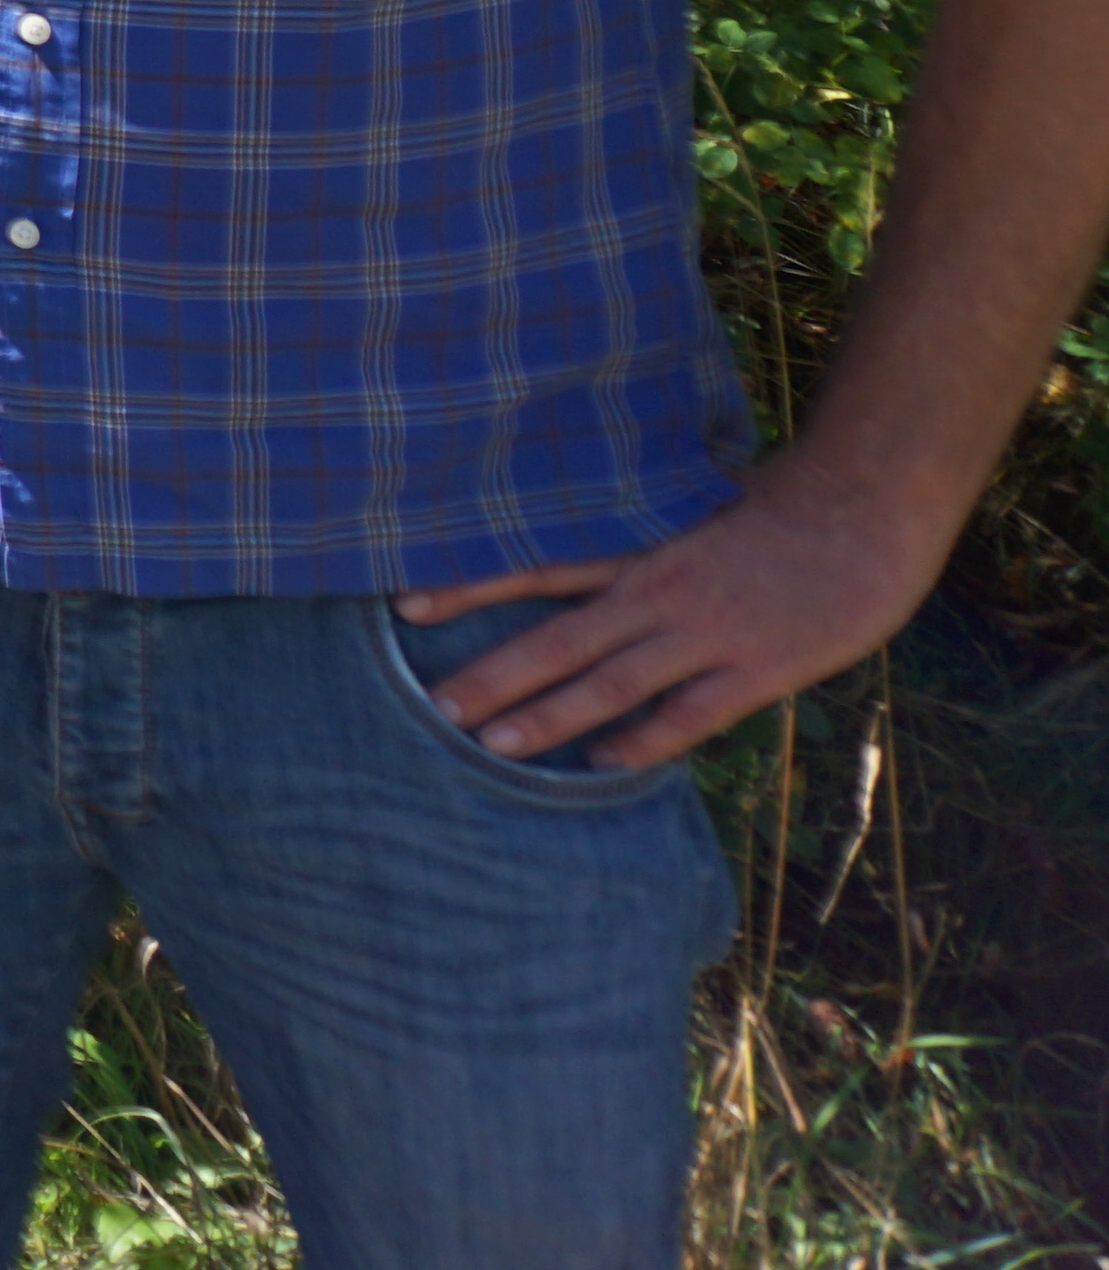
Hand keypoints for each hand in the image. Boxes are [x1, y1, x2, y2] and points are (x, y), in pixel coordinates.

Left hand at [406, 466, 955, 775]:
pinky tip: (603, 764)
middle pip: (557, 637)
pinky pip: (692, 713)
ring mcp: (707, 630)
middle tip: (431, 708)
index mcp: (639, 548)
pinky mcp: (760, 667)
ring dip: (549, 716)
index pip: (537, 567)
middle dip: (492, 675)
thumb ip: (640, 534)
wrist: (864, 508)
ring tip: (491, 747)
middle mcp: (658, 589)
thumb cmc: (779, 504)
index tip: (405, 606)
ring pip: (610, 681)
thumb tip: (584, 548)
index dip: (470, 587)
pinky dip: (645, 739)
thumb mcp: (692, 506)